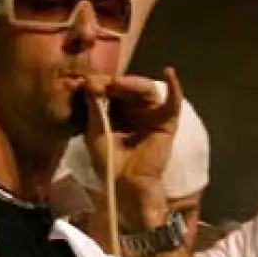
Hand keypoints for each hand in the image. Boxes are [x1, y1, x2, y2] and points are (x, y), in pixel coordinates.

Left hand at [81, 68, 182, 229]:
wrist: (125, 184)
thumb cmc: (108, 162)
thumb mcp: (94, 131)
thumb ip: (93, 107)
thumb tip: (89, 82)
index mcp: (115, 111)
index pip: (108, 90)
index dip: (98, 84)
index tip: (83, 83)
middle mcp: (134, 109)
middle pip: (126, 87)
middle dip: (112, 82)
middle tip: (100, 82)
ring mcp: (151, 114)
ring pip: (145, 90)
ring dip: (132, 83)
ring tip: (118, 83)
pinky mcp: (167, 121)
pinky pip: (173, 101)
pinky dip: (174, 86)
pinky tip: (169, 72)